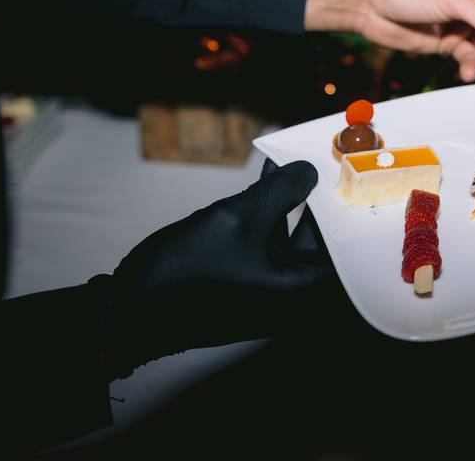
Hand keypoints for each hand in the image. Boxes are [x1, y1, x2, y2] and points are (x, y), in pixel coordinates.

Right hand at [97, 160, 329, 378]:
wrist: (129, 311)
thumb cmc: (186, 272)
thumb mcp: (238, 217)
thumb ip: (279, 191)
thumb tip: (307, 173)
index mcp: (299, 289)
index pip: (340, 245)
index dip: (343, 207)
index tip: (344, 176)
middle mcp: (290, 296)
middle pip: (318, 241)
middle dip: (316, 200)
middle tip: (320, 164)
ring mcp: (266, 292)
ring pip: (290, 240)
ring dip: (289, 203)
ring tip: (288, 164)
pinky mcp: (246, 286)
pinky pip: (268, 246)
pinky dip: (268, 217)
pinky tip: (265, 183)